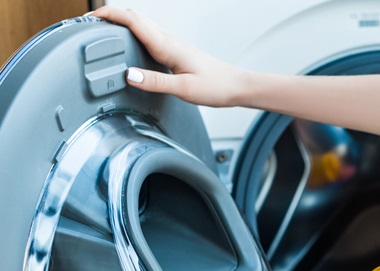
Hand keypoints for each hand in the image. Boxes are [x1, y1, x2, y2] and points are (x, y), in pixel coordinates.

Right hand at [91, 6, 249, 106]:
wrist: (236, 86)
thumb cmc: (216, 87)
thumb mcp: (184, 90)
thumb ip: (156, 83)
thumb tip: (129, 76)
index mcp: (167, 45)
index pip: (132, 20)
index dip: (107, 15)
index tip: (87, 19)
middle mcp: (168, 40)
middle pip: (133, 18)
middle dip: (108, 16)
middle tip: (86, 26)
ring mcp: (171, 44)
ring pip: (140, 25)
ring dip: (119, 23)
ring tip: (100, 32)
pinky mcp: (174, 51)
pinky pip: (147, 36)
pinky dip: (131, 33)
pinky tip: (126, 45)